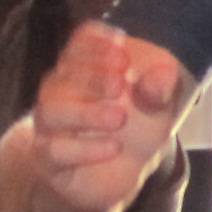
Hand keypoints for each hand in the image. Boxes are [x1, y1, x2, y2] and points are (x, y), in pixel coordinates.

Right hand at [26, 23, 186, 211]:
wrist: (125, 170)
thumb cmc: (137, 122)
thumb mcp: (157, 103)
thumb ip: (160, 87)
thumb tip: (163, 74)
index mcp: (86, 63)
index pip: (81, 41)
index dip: (97, 42)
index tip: (122, 48)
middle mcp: (61, 88)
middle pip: (64, 74)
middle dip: (93, 77)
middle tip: (120, 84)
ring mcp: (51, 123)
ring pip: (52, 110)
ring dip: (86, 113)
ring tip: (119, 118)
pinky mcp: (48, 158)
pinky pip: (54, 150)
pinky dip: (84, 149)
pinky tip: (114, 147)